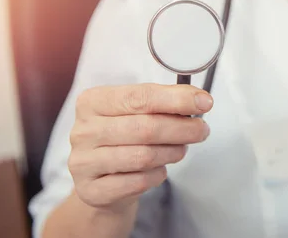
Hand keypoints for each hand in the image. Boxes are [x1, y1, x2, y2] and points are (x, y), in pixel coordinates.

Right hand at [68, 83, 212, 211]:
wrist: (99, 180)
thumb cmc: (123, 138)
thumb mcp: (137, 112)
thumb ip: (164, 101)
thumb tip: (198, 99)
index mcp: (93, 102)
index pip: (140, 97)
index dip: (176, 100)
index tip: (204, 102)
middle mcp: (83, 131)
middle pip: (145, 127)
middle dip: (182, 129)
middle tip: (201, 130)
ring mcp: (83, 162)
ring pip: (144, 156)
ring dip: (172, 152)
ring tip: (180, 149)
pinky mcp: (91, 190)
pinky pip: (139, 182)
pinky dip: (158, 174)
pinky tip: (159, 168)